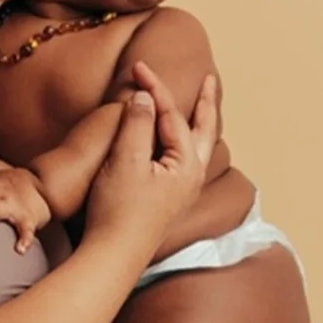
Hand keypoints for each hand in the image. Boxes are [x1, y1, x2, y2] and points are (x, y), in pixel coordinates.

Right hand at [82, 62, 218, 251]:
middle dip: (205, 103)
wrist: (114, 255)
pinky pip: (188, 159)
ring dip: (199, 122)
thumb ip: (137, 125)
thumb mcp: (124, 162)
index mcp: (186, 164)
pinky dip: (187, 141)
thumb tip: (145, 97)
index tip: (137, 68)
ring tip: (201, 106)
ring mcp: (183, 190)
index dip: (154, 88)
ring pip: (199, 145)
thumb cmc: (118, 210)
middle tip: (208, 80)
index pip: (172, 115)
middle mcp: (192, 176)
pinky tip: (181, 143)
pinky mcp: (171, 199)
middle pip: (204, 129)